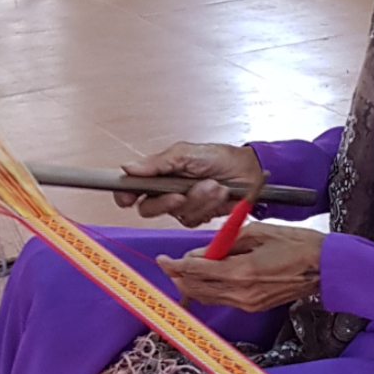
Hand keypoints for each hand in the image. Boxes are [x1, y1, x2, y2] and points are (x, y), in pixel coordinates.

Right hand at [115, 141, 263, 224]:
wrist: (248, 170)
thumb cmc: (219, 157)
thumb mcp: (186, 153)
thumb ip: (157, 163)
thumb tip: (128, 167)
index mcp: (158, 173)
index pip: (131, 188)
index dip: (124, 195)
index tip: (127, 198)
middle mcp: (166, 191)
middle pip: (148, 208)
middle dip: (166, 202)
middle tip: (180, 195)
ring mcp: (182, 205)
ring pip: (176, 214)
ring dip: (198, 199)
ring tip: (213, 184)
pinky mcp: (198, 216)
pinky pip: (194, 219)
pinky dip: (208, 206)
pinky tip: (218, 194)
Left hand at [157, 222, 323, 310]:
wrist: (324, 267)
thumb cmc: (297, 244)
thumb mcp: (258, 233)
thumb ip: (226, 243)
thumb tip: (202, 251)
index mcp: (241, 271)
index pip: (196, 271)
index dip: (175, 266)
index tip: (163, 259)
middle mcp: (241, 292)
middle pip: (197, 288)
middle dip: (178, 276)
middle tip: (167, 264)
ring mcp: (248, 302)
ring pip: (208, 297)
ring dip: (191, 285)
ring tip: (181, 271)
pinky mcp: (254, 306)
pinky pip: (222, 299)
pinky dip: (209, 289)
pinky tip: (206, 278)